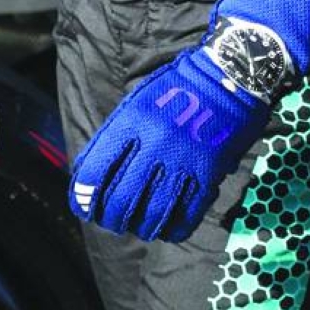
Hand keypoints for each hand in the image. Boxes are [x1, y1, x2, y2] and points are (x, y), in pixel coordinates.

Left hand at [68, 47, 267, 242]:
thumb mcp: (138, 101)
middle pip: (122, 199)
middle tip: (111, 221)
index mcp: (132, 121)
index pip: (96, 168)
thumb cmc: (176, 89)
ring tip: (138, 228)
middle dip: (111, 218)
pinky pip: (186, 215)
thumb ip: (117, 134)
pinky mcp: (207, 175)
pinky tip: (167, 230)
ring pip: (153, 213)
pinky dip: (173, 229)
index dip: (83, 195)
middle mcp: (154, 144)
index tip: (82, 206)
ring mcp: (182, 161)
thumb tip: (92, 171)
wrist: (227, 78)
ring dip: (141, 227)